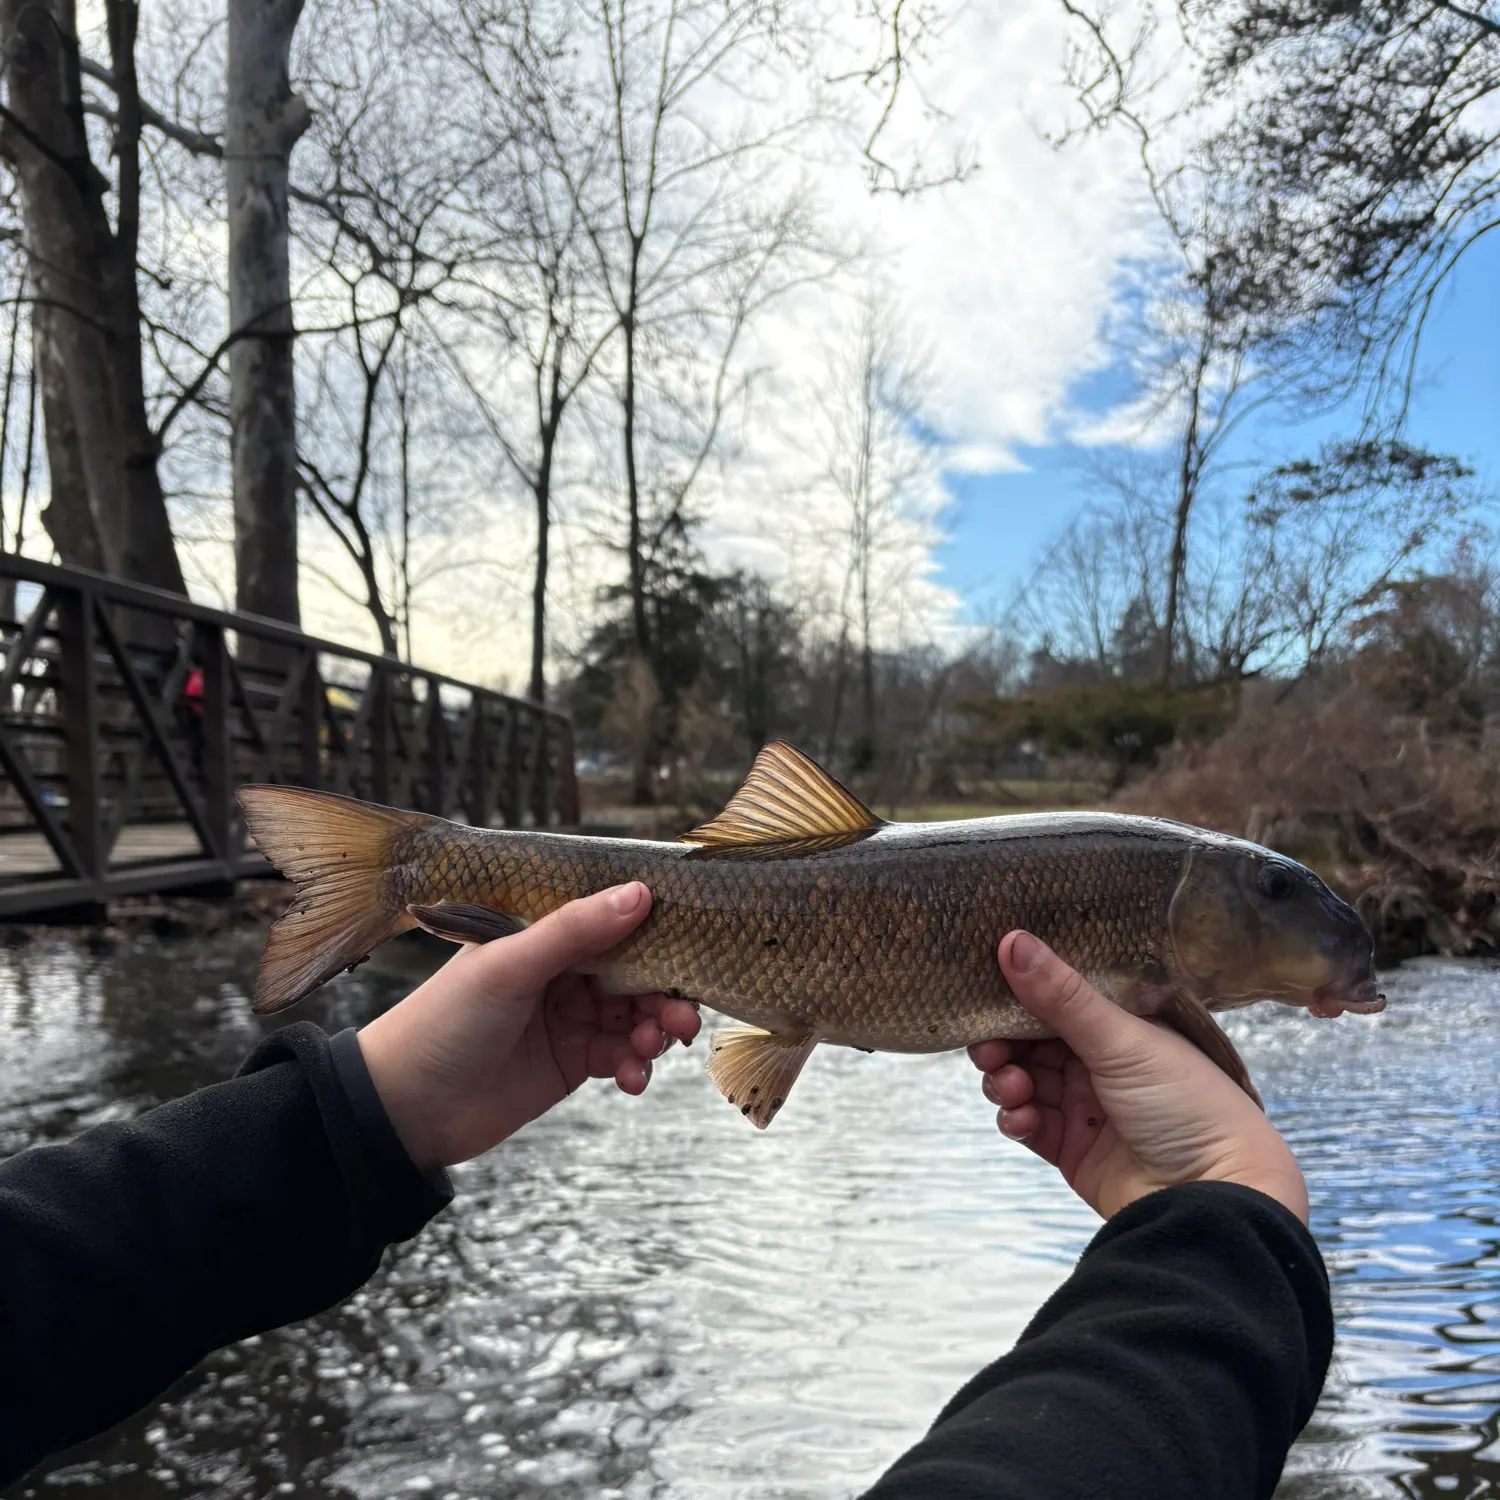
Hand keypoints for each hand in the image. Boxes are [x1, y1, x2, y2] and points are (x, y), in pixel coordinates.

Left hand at [357, 883, 699, 1170]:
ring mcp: (569, 1017)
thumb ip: (575, 929)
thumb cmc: (444, 1022)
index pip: (612, 920)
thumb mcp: (509, 966)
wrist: (406, 1109)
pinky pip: (622, 1056)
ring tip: (654, 1047)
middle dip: (664, 991)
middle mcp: (561, 971)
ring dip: (654, 1030)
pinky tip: (632, 1078)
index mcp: (542, 934)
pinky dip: (636, 1065)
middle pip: (635, 970)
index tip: (695, 942)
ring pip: (635, 1014)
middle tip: (682, 1015)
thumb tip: (640, 891)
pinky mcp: (573, 1063)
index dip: (655, 930)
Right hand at [969, 931, 1307, 1224]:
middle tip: (988, 1048)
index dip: (1020, 993)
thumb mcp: (1121, 1040)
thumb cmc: (1185, 1104)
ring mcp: (1084, 1105)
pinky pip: (1027, 1124)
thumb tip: (1012, 940)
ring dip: (1006, 1080)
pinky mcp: (1071, 1148)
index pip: (1057, 999)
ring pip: (1023, 1080)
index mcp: (1121, 1025)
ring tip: (1013, 1087)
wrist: (1214, 1200)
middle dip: (1003, 1042)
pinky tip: (1021, 1118)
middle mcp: (1100, 1061)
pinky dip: (1016, 1118)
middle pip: (1031, 1041)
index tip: (984, 989)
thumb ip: (1061, 996)